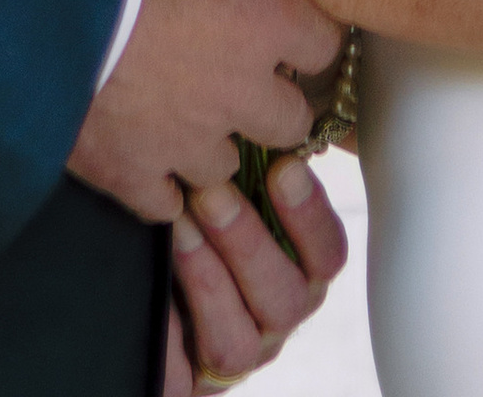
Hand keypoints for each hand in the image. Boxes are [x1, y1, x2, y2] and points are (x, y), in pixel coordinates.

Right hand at [67, 0, 339, 223]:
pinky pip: (165, 203)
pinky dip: (155, 182)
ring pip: (226, 165)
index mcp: (268, 14)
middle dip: (267, 100)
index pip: (323, 42)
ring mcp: (189, 140)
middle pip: (291, 119)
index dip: (300, 32)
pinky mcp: (133, 174)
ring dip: (209, 141)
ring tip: (181, 111)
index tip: (281, 23)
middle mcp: (242, 87)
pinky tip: (141, 153)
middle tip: (235, 74)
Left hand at [161, 158, 347, 390]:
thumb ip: (251, 169)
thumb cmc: (200, 228)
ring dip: (209, 275)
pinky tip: (159, 282)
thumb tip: (259, 111)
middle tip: (212, 192)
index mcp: (298, 275)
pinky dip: (176, 322)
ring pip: (240, 339)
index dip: (310, 214)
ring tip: (179, 225)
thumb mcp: (233, 197)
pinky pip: (187, 367)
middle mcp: (276, 320)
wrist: (155, 304)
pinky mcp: (197, 382)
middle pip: (286, 299)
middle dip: (248, 242)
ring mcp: (240, 355)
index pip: (327, 255)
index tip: (283, 167)